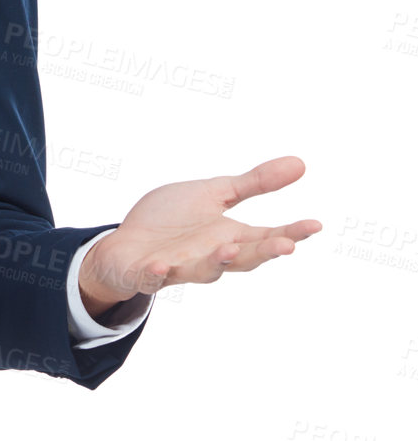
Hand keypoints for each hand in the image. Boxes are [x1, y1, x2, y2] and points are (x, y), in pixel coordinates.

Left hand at [79, 155, 320, 312]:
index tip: (315, 224)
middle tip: (286, 246)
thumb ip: (253, 184)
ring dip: (215, 263)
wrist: (126, 245)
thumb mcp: (213, 194)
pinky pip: (152, 277)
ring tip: (228, 250)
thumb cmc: (172, 221)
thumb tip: (300, 163)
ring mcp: (180, 267)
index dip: (290, 232)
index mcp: (228, 237)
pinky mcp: (147, 273)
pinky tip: (160, 266)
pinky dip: (157, 273)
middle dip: (263, 253)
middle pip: (242, 258)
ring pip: (202, 271)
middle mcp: (209, 257)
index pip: (265, 237)